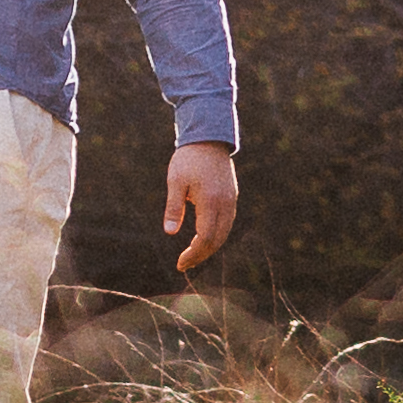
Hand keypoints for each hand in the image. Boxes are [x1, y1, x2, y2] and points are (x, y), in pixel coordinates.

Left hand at [165, 140, 239, 275]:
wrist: (209, 138)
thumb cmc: (189, 159)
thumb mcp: (175, 181)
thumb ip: (174, 207)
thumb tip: (169, 232)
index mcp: (211, 201)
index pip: (205, 238)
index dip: (194, 254)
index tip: (180, 264)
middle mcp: (225, 204)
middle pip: (217, 240)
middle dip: (201, 255)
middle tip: (184, 264)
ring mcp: (231, 200)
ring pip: (224, 233)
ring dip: (209, 247)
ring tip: (192, 255)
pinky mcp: (232, 197)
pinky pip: (227, 223)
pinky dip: (216, 235)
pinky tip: (202, 238)